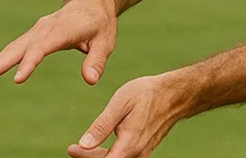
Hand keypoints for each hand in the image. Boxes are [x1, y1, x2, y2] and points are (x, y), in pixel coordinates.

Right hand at [0, 0, 117, 84]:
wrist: (92, 0)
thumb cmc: (100, 23)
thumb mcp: (105, 42)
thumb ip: (97, 61)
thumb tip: (89, 80)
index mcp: (63, 29)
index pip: (42, 48)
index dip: (29, 63)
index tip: (17, 79)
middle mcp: (46, 28)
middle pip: (20, 46)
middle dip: (1, 62)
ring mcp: (38, 29)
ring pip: (15, 46)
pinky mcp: (35, 33)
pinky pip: (18, 46)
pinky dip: (4, 57)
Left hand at [68, 74, 183, 157]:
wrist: (173, 95)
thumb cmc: (146, 95)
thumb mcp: (120, 104)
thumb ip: (102, 126)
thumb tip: (83, 144)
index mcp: (129, 144)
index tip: (72, 149)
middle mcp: (137, 154)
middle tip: (72, 148)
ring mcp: (141, 154)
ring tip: (81, 148)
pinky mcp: (143, 151)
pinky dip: (108, 156)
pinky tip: (98, 148)